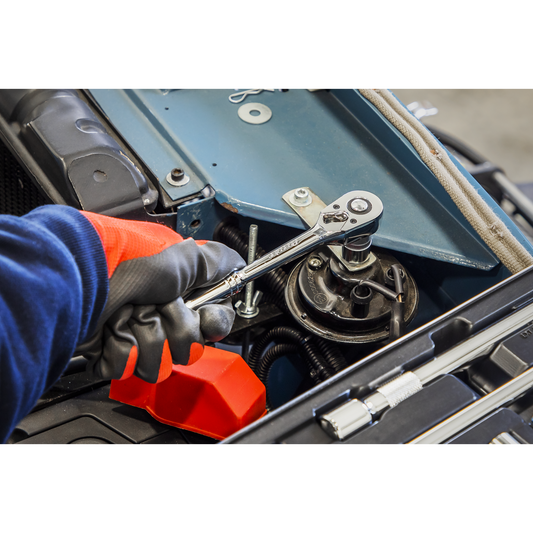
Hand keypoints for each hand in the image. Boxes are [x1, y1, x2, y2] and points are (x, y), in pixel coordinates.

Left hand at [75, 212, 244, 382]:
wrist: (72, 282)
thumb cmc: (121, 263)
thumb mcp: (179, 256)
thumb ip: (215, 261)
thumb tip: (240, 265)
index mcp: (179, 287)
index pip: (214, 316)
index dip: (211, 321)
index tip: (203, 317)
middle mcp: (160, 308)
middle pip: (190, 343)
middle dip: (172, 329)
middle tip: (155, 307)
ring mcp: (137, 330)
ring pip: (161, 360)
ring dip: (144, 340)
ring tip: (126, 317)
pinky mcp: (114, 351)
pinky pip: (132, 367)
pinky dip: (120, 351)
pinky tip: (111, 331)